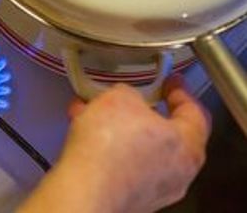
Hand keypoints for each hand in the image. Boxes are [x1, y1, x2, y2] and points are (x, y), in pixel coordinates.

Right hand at [21, 76, 210, 212]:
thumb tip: (126, 99)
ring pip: (140, 149)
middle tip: (124, 97)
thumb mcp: (121, 98)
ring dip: (118, 128)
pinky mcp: (130, 197)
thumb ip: (130, 94)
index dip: (181, 92)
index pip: (195, 114)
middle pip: (166, 134)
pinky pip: (123, 164)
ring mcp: (154, 189)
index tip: (170, 81)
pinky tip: (83, 133)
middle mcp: (177, 173)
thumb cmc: (111, 144)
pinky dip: (108, 147)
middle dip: (140, 112)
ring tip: (90, 112)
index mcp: (188, 146)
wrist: (86, 189)